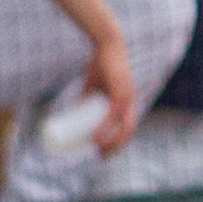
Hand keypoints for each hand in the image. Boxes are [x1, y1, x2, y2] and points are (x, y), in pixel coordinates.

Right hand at [87, 26, 137, 153]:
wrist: (106, 46)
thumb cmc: (99, 64)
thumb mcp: (91, 88)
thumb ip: (85, 98)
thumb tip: (72, 111)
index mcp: (126, 102)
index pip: (126, 129)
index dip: (116, 143)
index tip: (100, 153)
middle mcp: (130, 102)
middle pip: (126, 133)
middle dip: (113, 148)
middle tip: (96, 155)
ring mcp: (126, 97)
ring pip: (122, 128)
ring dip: (109, 143)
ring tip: (93, 151)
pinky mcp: (119, 93)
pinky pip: (112, 117)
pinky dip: (103, 130)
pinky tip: (94, 140)